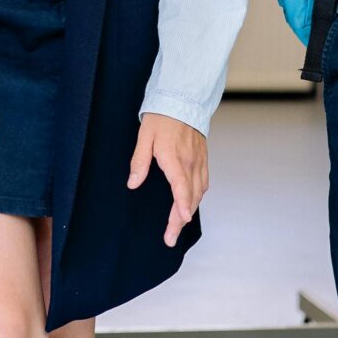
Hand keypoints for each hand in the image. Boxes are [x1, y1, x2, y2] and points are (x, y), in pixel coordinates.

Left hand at [128, 113, 208, 246]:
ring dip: (190, 210)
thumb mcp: (144, 137)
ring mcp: (199, 161)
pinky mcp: (202, 158)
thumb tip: (133, 184)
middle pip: (190, 196)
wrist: (182, 99)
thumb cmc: (160, 118)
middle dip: (181, 219)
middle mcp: (190, 162)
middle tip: (170, 238)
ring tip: (178, 226)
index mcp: (175, 158)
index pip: (181, 187)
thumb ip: (139, 162)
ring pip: (199, 192)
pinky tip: (191, 203)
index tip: (181, 222)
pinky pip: (203, 182)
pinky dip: (197, 197)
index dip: (182, 206)